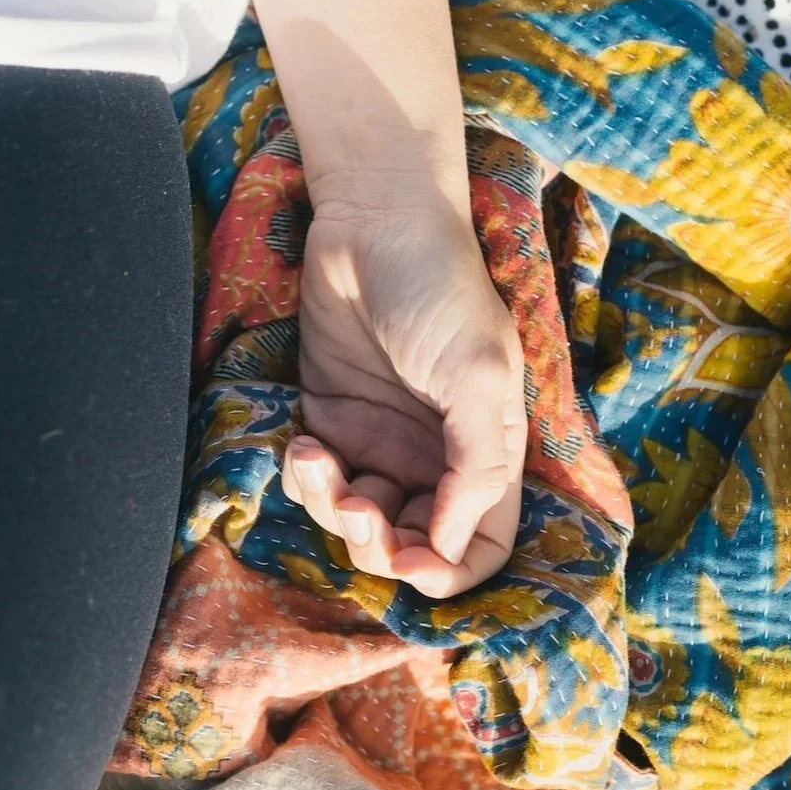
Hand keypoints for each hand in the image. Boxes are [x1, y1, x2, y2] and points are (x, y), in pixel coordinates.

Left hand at [281, 192, 526, 597]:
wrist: (372, 218)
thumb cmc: (439, 288)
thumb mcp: (479, 375)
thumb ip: (475, 467)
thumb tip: (449, 548)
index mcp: (487, 455)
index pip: (480, 548)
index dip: (449, 571)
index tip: (412, 560)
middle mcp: (436, 459)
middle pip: (411, 544)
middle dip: (379, 545)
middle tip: (355, 508)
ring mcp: (381, 443)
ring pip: (356, 521)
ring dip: (332, 510)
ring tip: (319, 462)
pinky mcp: (332, 422)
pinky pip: (316, 483)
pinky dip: (305, 480)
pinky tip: (303, 444)